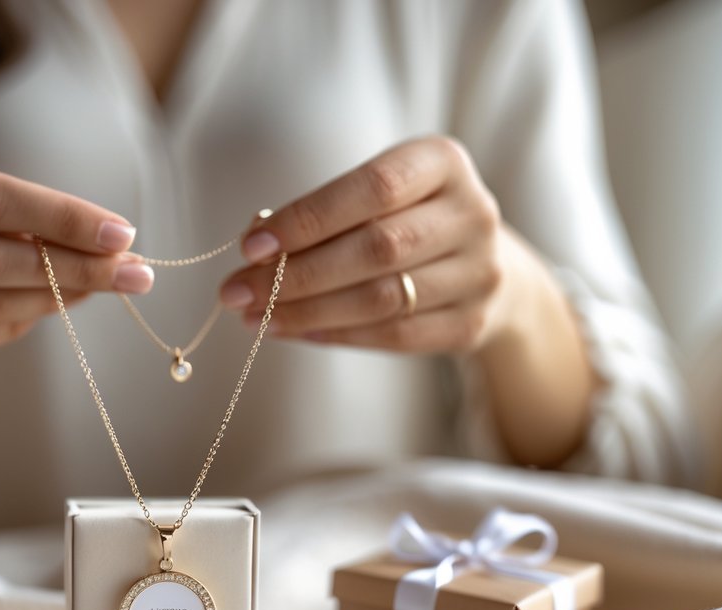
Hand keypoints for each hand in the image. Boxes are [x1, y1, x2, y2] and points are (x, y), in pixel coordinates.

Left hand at [220, 136, 543, 354]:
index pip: (373, 188)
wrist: (484, 266)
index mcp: (443, 162)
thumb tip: (255, 247)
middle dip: (295, 275)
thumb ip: (323, 213)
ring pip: (381, 299)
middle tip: (237, 292)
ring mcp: (480, 272)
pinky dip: (336, 335)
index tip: (249, 246)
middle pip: (376, 249)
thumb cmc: (406, 219)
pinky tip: (295, 331)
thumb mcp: (375, 196)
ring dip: (307, 312)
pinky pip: (394, 336)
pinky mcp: (473, 323)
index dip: (308, 219)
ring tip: (255, 317)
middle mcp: (472, 214)